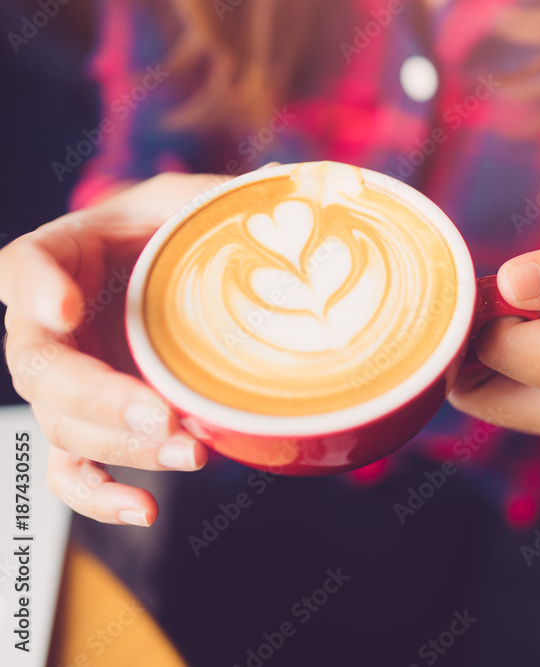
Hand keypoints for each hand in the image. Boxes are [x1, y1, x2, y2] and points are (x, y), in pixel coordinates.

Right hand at [0, 173, 232, 525]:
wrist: (171, 283)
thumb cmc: (172, 234)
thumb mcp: (192, 204)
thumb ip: (219, 198)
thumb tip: (282, 183)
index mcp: (61, 258)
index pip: (22, 267)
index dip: (33, 289)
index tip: (63, 305)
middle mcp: (49, 324)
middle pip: (43, 370)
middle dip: (101, 399)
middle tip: (162, 415)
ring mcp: (68, 382)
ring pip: (65, 427)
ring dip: (124, 448)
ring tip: (191, 452)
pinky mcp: (90, 424)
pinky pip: (72, 472)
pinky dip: (100, 497)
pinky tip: (145, 510)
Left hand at [449, 218, 539, 448]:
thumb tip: (506, 282)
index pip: (503, 350)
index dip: (486, 303)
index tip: (503, 269)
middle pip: (479, 394)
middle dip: (469, 339)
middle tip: (494, 288)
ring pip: (489, 400)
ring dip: (482, 351)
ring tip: (519, 300)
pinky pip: (512, 398)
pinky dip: (502, 362)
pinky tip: (529, 320)